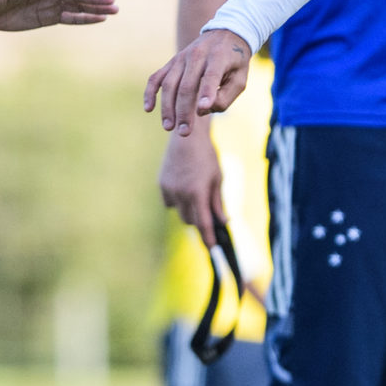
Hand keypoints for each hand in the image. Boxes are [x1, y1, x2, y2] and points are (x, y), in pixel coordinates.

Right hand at [145, 28, 252, 135]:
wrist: (225, 34)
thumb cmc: (235, 63)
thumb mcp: (241, 78)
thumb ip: (226, 96)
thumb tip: (202, 110)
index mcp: (219, 57)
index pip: (211, 76)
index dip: (206, 93)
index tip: (203, 110)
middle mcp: (197, 56)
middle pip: (187, 86)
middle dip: (184, 111)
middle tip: (184, 132)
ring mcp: (181, 58)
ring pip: (169, 84)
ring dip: (167, 107)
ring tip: (169, 127)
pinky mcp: (172, 62)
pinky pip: (156, 77)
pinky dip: (150, 92)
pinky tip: (149, 109)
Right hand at [159, 125, 226, 250]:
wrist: (187, 136)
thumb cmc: (207, 156)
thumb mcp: (217, 178)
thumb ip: (218, 202)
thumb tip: (223, 221)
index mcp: (197, 193)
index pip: (203, 224)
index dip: (208, 238)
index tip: (213, 249)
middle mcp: (181, 194)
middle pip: (190, 220)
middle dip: (199, 222)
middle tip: (208, 218)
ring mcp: (169, 190)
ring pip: (179, 212)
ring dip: (188, 211)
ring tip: (197, 198)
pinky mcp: (161, 184)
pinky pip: (170, 202)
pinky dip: (177, 202)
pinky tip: (185, 190)